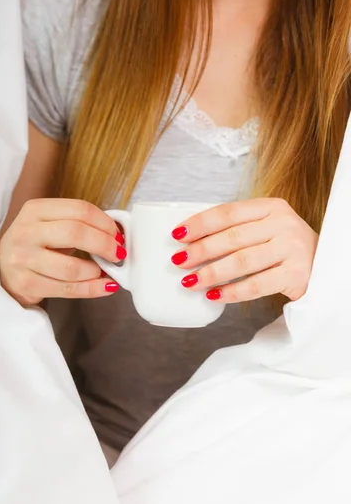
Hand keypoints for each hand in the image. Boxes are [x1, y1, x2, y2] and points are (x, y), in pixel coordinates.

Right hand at [0, 198, 125, 304]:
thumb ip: (79, 224)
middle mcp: (26, 231)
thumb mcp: (49, 225)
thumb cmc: (35, 245)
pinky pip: (67, 289)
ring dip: (96, 271)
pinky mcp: (26, 283)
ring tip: (105, 271)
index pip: (79, 210)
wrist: (2, 269)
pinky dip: (92, 289)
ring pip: (72, 267)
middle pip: (76, 233)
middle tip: (118, 254)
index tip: (118, 235)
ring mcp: (23, 258)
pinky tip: (104, 287)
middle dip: (105, 245)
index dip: (105, 223)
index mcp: (36, 210)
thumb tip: (118, 234)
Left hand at [171, 198, 318, 302]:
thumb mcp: (266, 229)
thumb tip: (190, 243)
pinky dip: (232, 292)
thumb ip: (237, 230)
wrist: (326, 267)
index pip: (228, 213)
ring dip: (211, 273)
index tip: (177, 235)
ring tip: (189, 282)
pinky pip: (256, 285)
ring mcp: (292, 249)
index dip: (200, 223)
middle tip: (178, 261)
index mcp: (271, 207)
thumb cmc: (284, 249)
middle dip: (201, 250)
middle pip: (233, 237)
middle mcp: (283, 224)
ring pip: (242, 262)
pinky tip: (213, 296)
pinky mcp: (297, 274)